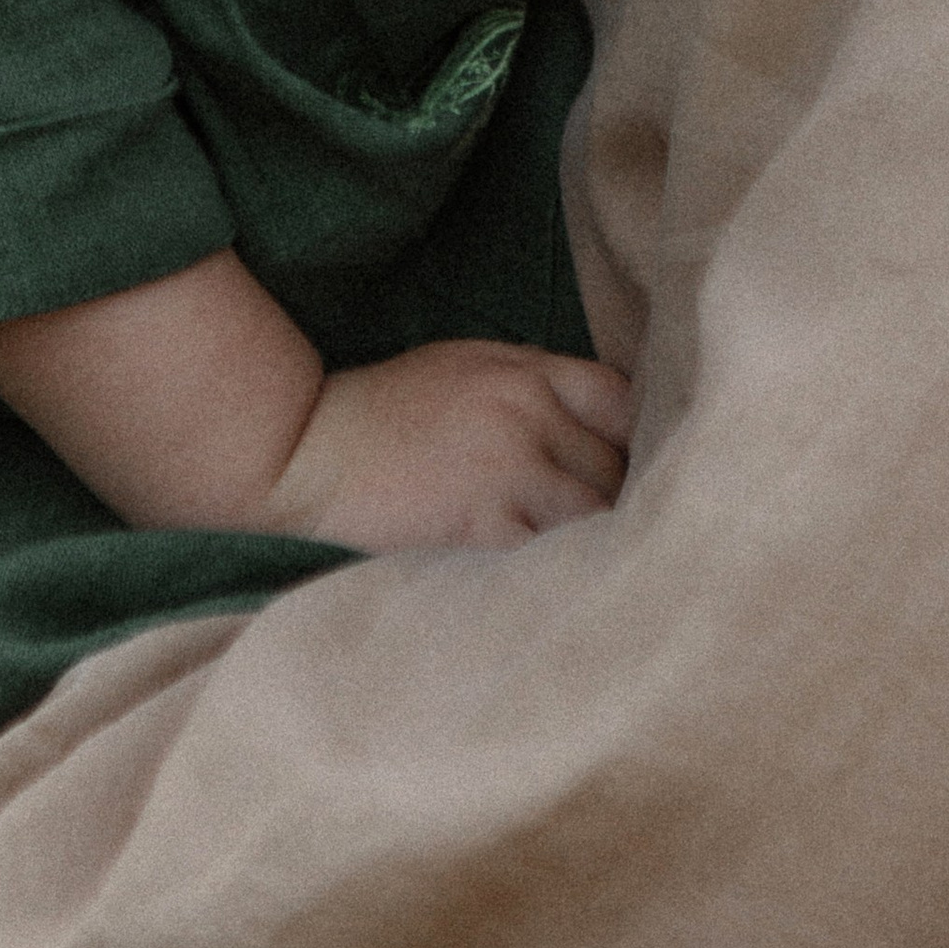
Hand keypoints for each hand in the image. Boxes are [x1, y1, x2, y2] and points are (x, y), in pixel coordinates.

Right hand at [252, 338, 633, 550]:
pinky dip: (560, 569)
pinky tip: (559, 583)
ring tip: (596, 564)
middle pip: (618, 466)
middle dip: (620, 497)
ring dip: (597, 540)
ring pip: (596, 517)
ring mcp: (510, 474)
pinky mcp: (485, 529)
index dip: (635, 438)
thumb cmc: (388, 407)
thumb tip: (592, 420)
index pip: (621, 400)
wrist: (313, 452)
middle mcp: (529, 417)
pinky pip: (551, 556)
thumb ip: (532, 383)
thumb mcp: (466, 363)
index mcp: (526, 372)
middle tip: (617, 527)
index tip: (632, 465)